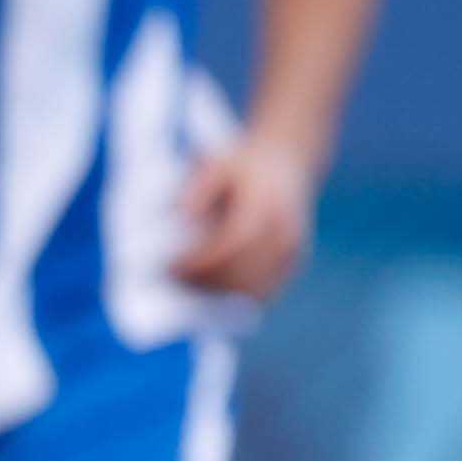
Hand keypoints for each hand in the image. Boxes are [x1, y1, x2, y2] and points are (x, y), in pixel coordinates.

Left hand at [167, 125, 319, 303]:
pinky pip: (262, 293)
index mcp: (268, 205)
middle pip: (243, 273)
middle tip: (168, 280)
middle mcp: (286, 232)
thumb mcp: (217, 164)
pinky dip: (234, 298)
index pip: (234, 243)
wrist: (288, 162)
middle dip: (203, 282)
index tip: (169, 267)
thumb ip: (198, 189)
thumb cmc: (244, 166)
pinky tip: (208, 290)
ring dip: (216, 295)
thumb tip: (181, 217)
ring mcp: (293, 252)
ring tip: (184, 286)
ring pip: (253, 290)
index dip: (201, 261)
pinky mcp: (292, 265)